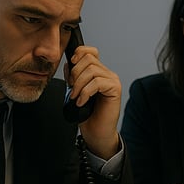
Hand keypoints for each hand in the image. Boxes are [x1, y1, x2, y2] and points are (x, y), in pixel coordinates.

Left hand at [64, 44, 122, 158]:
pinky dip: (85, 92)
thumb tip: (68, 65)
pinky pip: (97, 82)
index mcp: (97, 72)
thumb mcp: (74, 91)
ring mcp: (112, 80)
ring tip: (75, 97)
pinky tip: (82, 102)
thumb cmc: (87, 114)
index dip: (79, 53)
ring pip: (92, 70)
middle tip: (71, 88)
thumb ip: (72, 77)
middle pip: (88, 59)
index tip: (71, 64)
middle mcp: (106, 73)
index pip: (91, 51)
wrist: (96, 132)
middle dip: (74, 73)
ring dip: (78, 84)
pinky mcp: (115, 89)